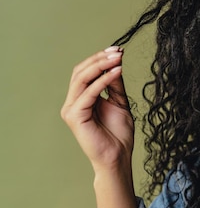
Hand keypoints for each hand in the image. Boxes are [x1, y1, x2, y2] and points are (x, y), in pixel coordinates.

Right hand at [61, 47, 133, 171]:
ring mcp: (71, 109)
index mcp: (82, 98)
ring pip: (82, 78)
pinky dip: (103, 80)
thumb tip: (115, 64)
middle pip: (81, 71)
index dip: (100, 59)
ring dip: (101, 65)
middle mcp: (73, 102)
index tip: (118, 50)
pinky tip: (117, 72)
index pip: (86, 72)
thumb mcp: (119, 103)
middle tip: (118, 51)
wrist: (118, 157)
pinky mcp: (75, 116)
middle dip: (100, 59)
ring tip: (118, 58)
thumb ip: (114, 85)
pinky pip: (89, 93)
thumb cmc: (119, 134)